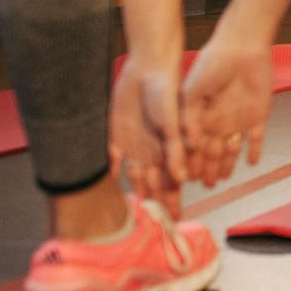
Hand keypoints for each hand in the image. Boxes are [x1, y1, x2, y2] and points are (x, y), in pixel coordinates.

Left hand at [109, 54, 187, 214]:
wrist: (147, 69)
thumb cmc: (167, 92)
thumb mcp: (173, 122)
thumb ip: (176, 150)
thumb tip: (182, 179)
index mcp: (169, 149)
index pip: (173, 181)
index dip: (175, 199)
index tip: (177, 218)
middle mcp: (152, 150)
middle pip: (155, 183)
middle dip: (158, 202)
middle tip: (159, 221)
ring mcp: (134, 144)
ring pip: (136, 175)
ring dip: (138, 190)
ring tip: (138, 209)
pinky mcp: (116, 134)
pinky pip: (111, 157)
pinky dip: (109, 170)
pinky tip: (107, 182)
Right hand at [180, 38, 274, 187]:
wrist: (241, 47)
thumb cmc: (211, 65)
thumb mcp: (191, 93)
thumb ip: (189, 121)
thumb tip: (189, 147)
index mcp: (200, 115)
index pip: (194, 145)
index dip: (189, 162)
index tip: (185, 177)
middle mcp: (218, 120)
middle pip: (212, 152)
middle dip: (207, 169)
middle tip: (204, 185)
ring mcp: (238, 118)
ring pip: (231, 149)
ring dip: (227, 164)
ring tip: (221, 179)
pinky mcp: (258, 114)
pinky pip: (256, 137)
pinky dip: (254, 150)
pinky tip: (252, 163)